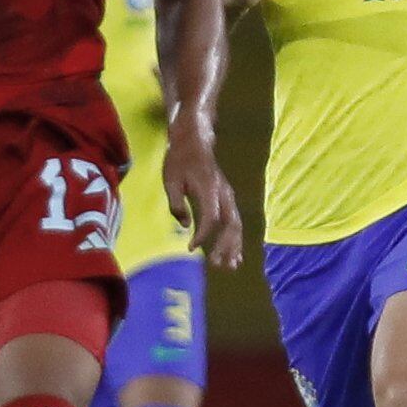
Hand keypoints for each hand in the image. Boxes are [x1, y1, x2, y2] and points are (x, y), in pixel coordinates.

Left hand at [162, 125, 244, 268]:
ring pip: (236, 224)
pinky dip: (235, 238)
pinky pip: (235, 221)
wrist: (194, 141)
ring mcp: (228, 195)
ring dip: (234, 246)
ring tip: (230, 265)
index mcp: (209, 189)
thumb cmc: (179, 160)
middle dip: (225, 246)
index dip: (202, 235)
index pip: (211, 218)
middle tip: (218, 265)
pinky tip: (234, 253)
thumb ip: (177, 205)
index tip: (190, 248)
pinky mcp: (227, 198)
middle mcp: (223, 193)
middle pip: (230, 224)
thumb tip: (186, 225)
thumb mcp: (170, 181)